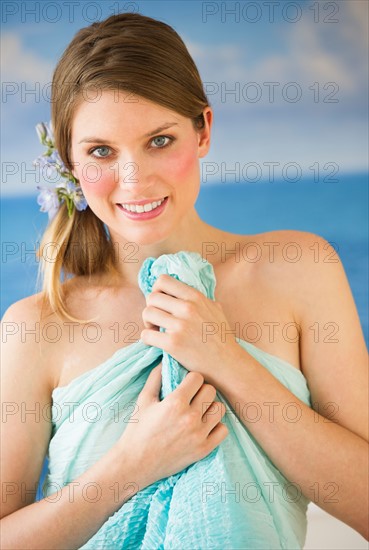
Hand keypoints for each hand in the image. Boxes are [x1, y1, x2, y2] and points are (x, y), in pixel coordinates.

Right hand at [117, 363, 228, 486]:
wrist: (135, 463)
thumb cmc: (138, 429)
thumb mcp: (144, 400)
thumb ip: (156, 377)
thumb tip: (165, 360)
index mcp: (175, 403)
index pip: (198, 378)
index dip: (191, 379)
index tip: (186, 384)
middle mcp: (190, 417)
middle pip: (211, 391)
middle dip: (201, 391)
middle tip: (193, 397)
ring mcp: (199, 435)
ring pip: (219, 409)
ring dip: (210, 407)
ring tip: (199, 411)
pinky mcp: (204, 449)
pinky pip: (223, 430)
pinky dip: (216, 427)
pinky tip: (204, 426)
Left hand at [140, 274, 241, 382]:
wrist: (227, 363)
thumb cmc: (222, 338)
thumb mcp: (216, 309)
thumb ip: (200, 299)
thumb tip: (186, 292)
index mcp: (196, 297)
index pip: (163, 281)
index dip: (157, 290)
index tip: (161, 302)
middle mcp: (187, 308)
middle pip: (152, 297)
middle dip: (151, 308)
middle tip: (157, 320)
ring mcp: (180, 326)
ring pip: (147, 313)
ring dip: (147, 323)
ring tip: (156, 330)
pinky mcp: (173, 344)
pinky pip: (146, 335)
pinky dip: (147, 338)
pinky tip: (156, 342)